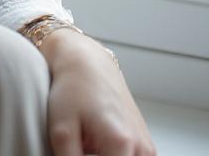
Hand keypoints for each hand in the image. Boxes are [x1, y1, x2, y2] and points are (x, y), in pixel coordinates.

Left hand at [43, 32, 156, 154]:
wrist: (87, 62)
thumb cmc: (73, 89)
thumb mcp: (61, 130)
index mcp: (121, 144)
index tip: (78, 152)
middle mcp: (142, 147)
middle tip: (82, 145)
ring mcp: (147, 147)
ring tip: (88, 142)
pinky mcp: (147, 145)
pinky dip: (116, 155)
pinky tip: (98, 144)